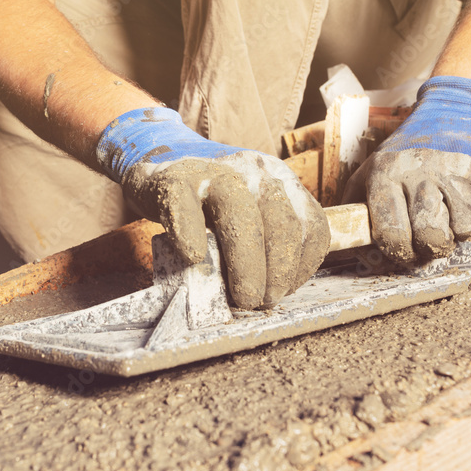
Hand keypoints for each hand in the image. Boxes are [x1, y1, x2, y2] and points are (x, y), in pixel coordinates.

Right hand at [96, 107, 329, 308]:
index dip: (302, 265)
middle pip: (281, 223)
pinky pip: (186, 209)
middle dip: (278, 271)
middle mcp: (254, 171)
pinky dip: (191, 236)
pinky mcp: (175, 179)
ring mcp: (214, 172)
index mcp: (280, 180)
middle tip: (261, 301)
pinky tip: (194, 258)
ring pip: (240, 215)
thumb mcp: (248, 215)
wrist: (160, 168)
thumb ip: (264, 244)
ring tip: (239, 296)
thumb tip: (270, 294)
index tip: (285, 290)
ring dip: (246, 263)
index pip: (310, 224)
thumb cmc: (208, 206)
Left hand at [344, 76, 470, 262]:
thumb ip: (356, 207)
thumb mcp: (371, 170)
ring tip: (454, 205)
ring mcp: (460, 168)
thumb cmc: (408, 152)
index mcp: (387, 174)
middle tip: (434, 235)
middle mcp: (422, 170)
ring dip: (463, 227)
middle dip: (433, 246)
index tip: (406, 251)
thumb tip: (347, 243)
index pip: (390, 234)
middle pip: (431, 237)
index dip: (399, 253)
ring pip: (466, 228)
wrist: (454, 112)